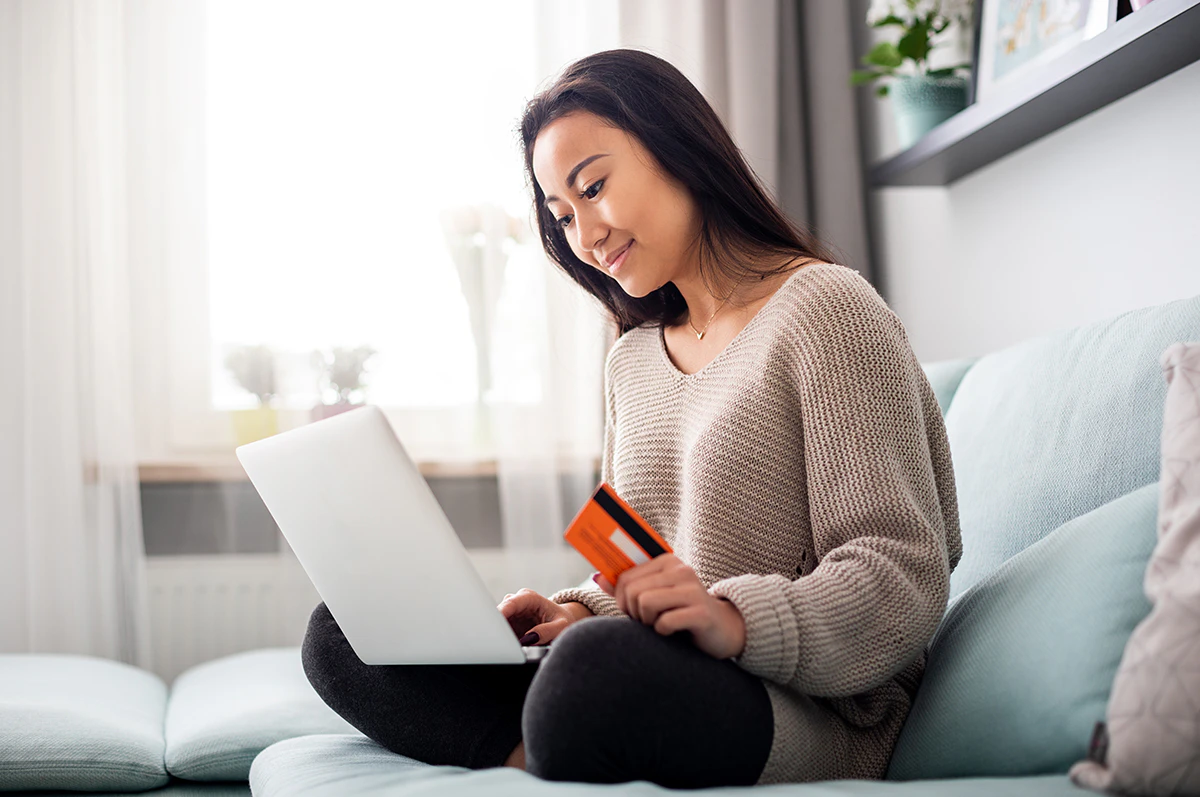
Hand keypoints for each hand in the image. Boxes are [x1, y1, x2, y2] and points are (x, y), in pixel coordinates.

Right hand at [496, 588, 576, 645]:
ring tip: (507, 649)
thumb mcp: (561, 627)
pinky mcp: (508, 623)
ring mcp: (511, 612)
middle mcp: (517, 602)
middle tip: (499, 644)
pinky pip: (500, 631)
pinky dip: (502, 640)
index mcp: (529, 598)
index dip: (499, 614)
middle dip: (497, 628)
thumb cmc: (563, 621)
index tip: (494, 627)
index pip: (510, 603)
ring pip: (496, 623)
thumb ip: (547, 632)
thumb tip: (528, 638)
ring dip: (499, 635)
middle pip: (499, 613)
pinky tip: (508, 648)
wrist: (563, 622)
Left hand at [593, 554, 746, 659]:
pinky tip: (675, 631)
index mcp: (667, 562)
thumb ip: (627, 586)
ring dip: (647, 622)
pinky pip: (664, 622)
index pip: (625, 577)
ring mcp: (693, 591)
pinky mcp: (701, 613)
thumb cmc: (682, 612)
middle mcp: (681, 571)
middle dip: (634, 612)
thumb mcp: (655, 595)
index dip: (621, 599)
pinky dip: (663, 631)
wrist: (723, 629)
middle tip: (648, 620)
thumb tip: (598, 577)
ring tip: (660, 624)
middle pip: (633, 591)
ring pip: (645, 603)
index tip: (632, 610)